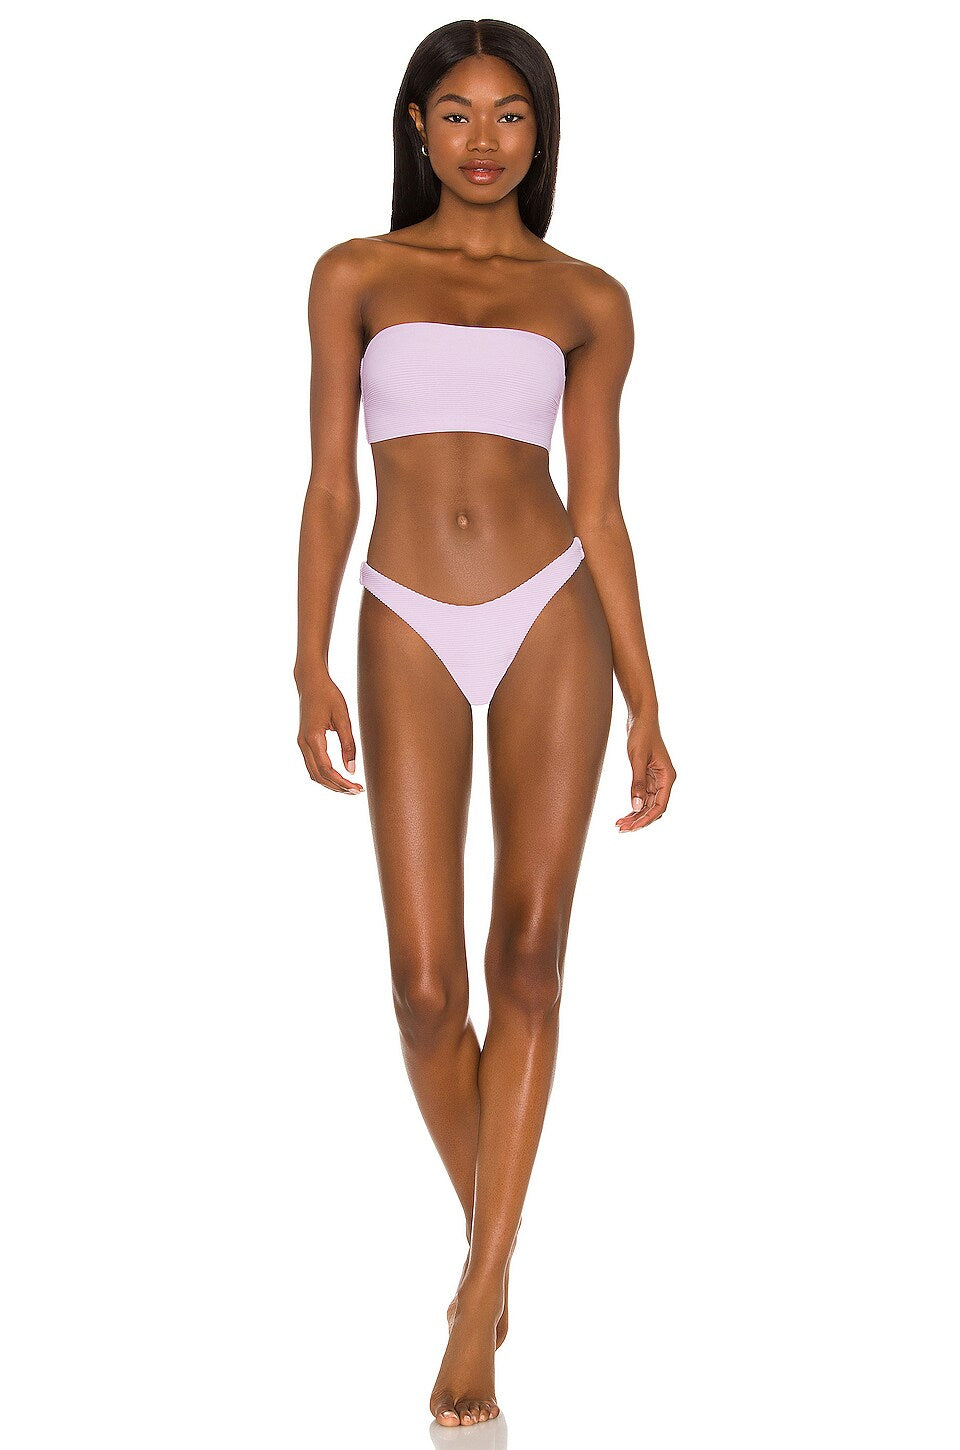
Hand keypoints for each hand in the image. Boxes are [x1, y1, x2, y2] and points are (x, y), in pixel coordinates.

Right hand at [296, 675, 364, 795]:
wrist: (310, 682)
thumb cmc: (329, 696)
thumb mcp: (343, 718)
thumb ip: (348, 744)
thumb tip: (352, 770)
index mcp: (313, 738)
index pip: (327, 770)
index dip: (342, 782)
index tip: (357, 788)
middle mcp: (303, 743)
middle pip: (319, 776)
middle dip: (337, 787)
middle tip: (357, 791)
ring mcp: (301, 743)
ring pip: (313, 773)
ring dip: (330, 783)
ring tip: (349, 787)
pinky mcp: (304, 742)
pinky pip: (312, 765)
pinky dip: (324, 775)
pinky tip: (338, 776)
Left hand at [616, 711, 675, 830]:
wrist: (641, 717)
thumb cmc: (641, 734)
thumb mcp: (637, 758)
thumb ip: (637, 782)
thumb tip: (637, 806)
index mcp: (667, 777)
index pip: (660, 805)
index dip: (646, 819)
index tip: (632, 827)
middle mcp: (664, 780)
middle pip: (654, 808)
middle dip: (639, 820)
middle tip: (621, 829)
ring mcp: (656, 779)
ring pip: (648, 804)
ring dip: (635, 815)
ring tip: (619, 824)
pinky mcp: (647, 775)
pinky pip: (643, 796)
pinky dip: (634, 805)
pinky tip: (624, 813)